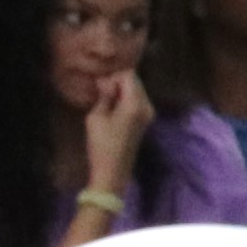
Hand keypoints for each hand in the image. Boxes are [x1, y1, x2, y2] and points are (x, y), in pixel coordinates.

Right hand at [77, 64, 153, 192]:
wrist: (113, 171)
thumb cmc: (101, 144)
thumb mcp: (96, 116)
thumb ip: (104, 95)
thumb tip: (105, 80)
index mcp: (136, 104)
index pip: (129, 75)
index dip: (112, 77)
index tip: (100, 88)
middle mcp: (148, 106)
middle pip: (135, 81)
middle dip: (117, 82)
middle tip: (100, 93)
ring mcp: (149, 114)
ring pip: (136, 90)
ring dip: (121, 90)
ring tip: (105, 101)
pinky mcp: (146, 120)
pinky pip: (137, 100)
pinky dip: (126, 98)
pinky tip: (113, 107)